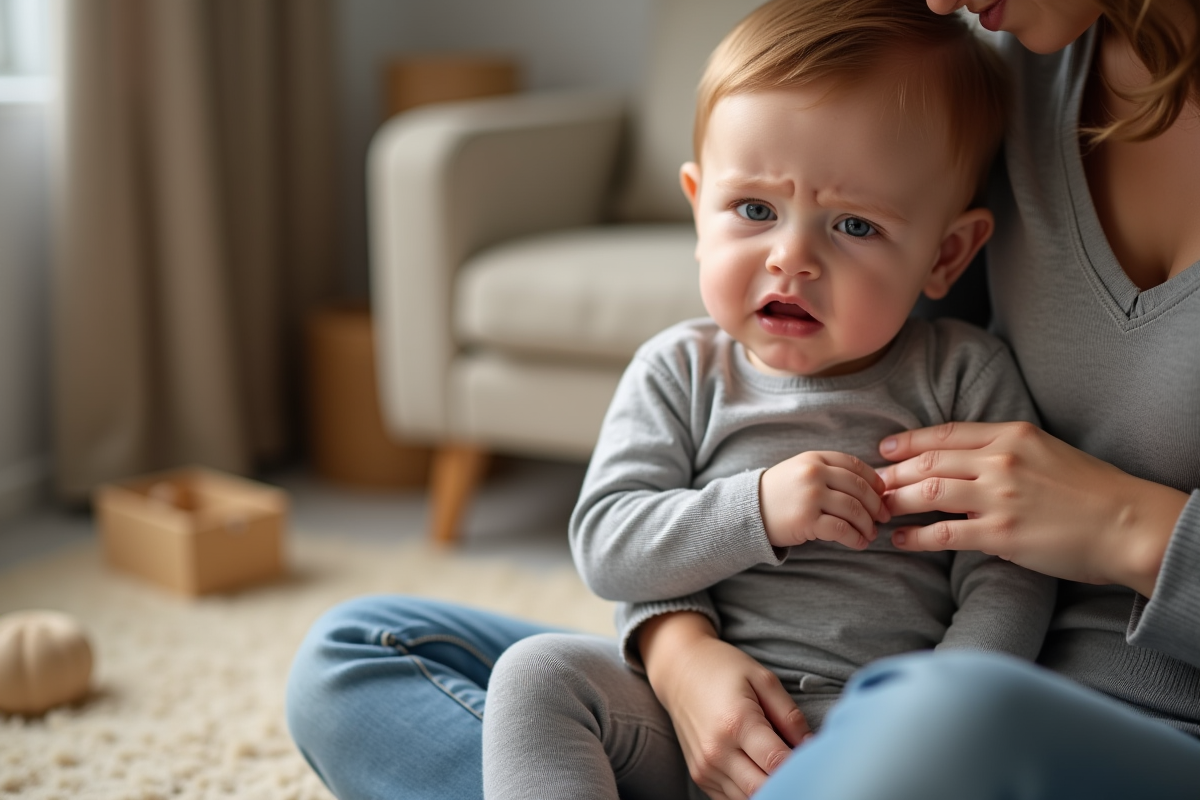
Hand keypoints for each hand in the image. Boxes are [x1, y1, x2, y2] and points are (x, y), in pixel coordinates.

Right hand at [639, 612, 810, 799]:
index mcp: (737, 722)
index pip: (779, 762)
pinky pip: (732, 799)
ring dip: (770, 788)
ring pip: (749, 798)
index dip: (802, 765)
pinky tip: (760, 771)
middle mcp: (717, 751)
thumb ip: (790, 715)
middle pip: (764, 788)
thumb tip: (811, 747)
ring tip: (779, 766)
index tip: (815, 759)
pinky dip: (751, 791)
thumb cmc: (723, 668)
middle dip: (789, 782)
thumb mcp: (762, 678)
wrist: (678, 670)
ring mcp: (705, 767)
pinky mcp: (699, 776)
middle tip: (803, 769)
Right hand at [760, 451, 889, 549]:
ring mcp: (810, 496)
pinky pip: (842, 529)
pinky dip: (855, 538)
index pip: (855, 466)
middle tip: (883, 518)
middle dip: (877, 506)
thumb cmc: (778, 493)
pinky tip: (859, 543)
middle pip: (859, 489)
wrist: (747, 511)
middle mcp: (813, 474)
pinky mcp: (807, 520)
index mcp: (814, 458)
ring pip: (854, 510)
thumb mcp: (800, 471)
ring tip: (870, 534)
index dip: (874, 481)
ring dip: (867, 525)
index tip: (883, 494)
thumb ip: (828, 472)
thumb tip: (871, 487)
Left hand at [879, 421, 1187, 595]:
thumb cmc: (1090, 490)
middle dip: (894, 473)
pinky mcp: (1000, 533)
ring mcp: (998, 497)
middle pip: (930, 461)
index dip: (910, 442)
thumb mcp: (1046, 452)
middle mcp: (1000, 461)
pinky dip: (916, 538)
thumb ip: (1005, 452)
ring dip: (897, 500)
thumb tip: (967, 464)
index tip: (885, 450)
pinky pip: (944, 534)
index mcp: (1011, 435)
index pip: (946, 433)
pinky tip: (900, 541)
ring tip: (878, 509)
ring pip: (929, 492)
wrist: (1126, 523)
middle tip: (870, 483)